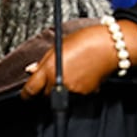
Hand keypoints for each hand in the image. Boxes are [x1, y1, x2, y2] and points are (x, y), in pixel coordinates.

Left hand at [21, 19, 136, 98]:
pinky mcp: (85, 94)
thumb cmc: (86, 40)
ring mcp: (73, 90)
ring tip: (70, 73)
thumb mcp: (59, 45)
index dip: (26, 95)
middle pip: (44, 95)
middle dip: (45, 89)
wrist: (110, 47)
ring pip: (59, 96)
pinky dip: (74, 89)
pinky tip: (80, 76)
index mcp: (50, 68)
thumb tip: (32, 70)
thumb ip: (43, 61)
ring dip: (60, 89)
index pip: (30, 89)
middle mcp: (59, 82)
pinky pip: (74, 95)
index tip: (25, 95)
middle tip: (51, 77)